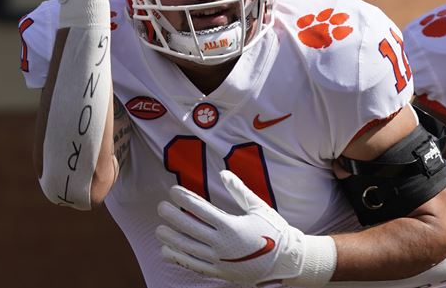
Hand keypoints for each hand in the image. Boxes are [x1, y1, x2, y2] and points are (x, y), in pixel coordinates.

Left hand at [157, 170, 334, 286]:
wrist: (287, 262)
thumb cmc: (274, 231)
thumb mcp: (259, 207)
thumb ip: (239, 190)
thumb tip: (223, 173)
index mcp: (231, 226)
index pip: (201, 209)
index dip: (185, 199)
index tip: (173, 190)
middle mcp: (222, 244)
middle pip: (190, 229)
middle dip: (173, 217)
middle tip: (160, 207)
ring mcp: (219, 260)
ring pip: (188, 248)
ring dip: (171, 238)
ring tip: (158, 229)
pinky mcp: (220, 272)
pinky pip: (194, 265)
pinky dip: (179, 258)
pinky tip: (167, 250)